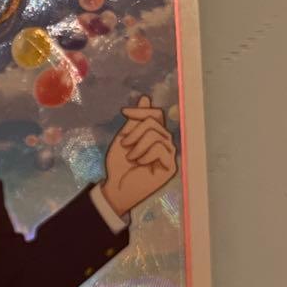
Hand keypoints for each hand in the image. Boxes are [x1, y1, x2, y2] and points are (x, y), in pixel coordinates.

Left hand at [101, 95, 178, 216]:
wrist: (116, 187)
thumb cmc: (119, 165)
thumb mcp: (124, 138)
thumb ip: (135, 121)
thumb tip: (146, 98)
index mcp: (155, 135)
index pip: (156, 114)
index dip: (141, 111)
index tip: (124, 112)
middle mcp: (165, 143)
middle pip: (155, 123)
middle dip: (135, 132)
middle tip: (124, 145)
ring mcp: (170, 155)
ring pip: (157, 135)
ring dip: (138, 145)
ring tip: (131, 157)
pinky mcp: (171, 167)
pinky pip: (161, 149)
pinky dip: (145, 154)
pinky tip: (139, 163)